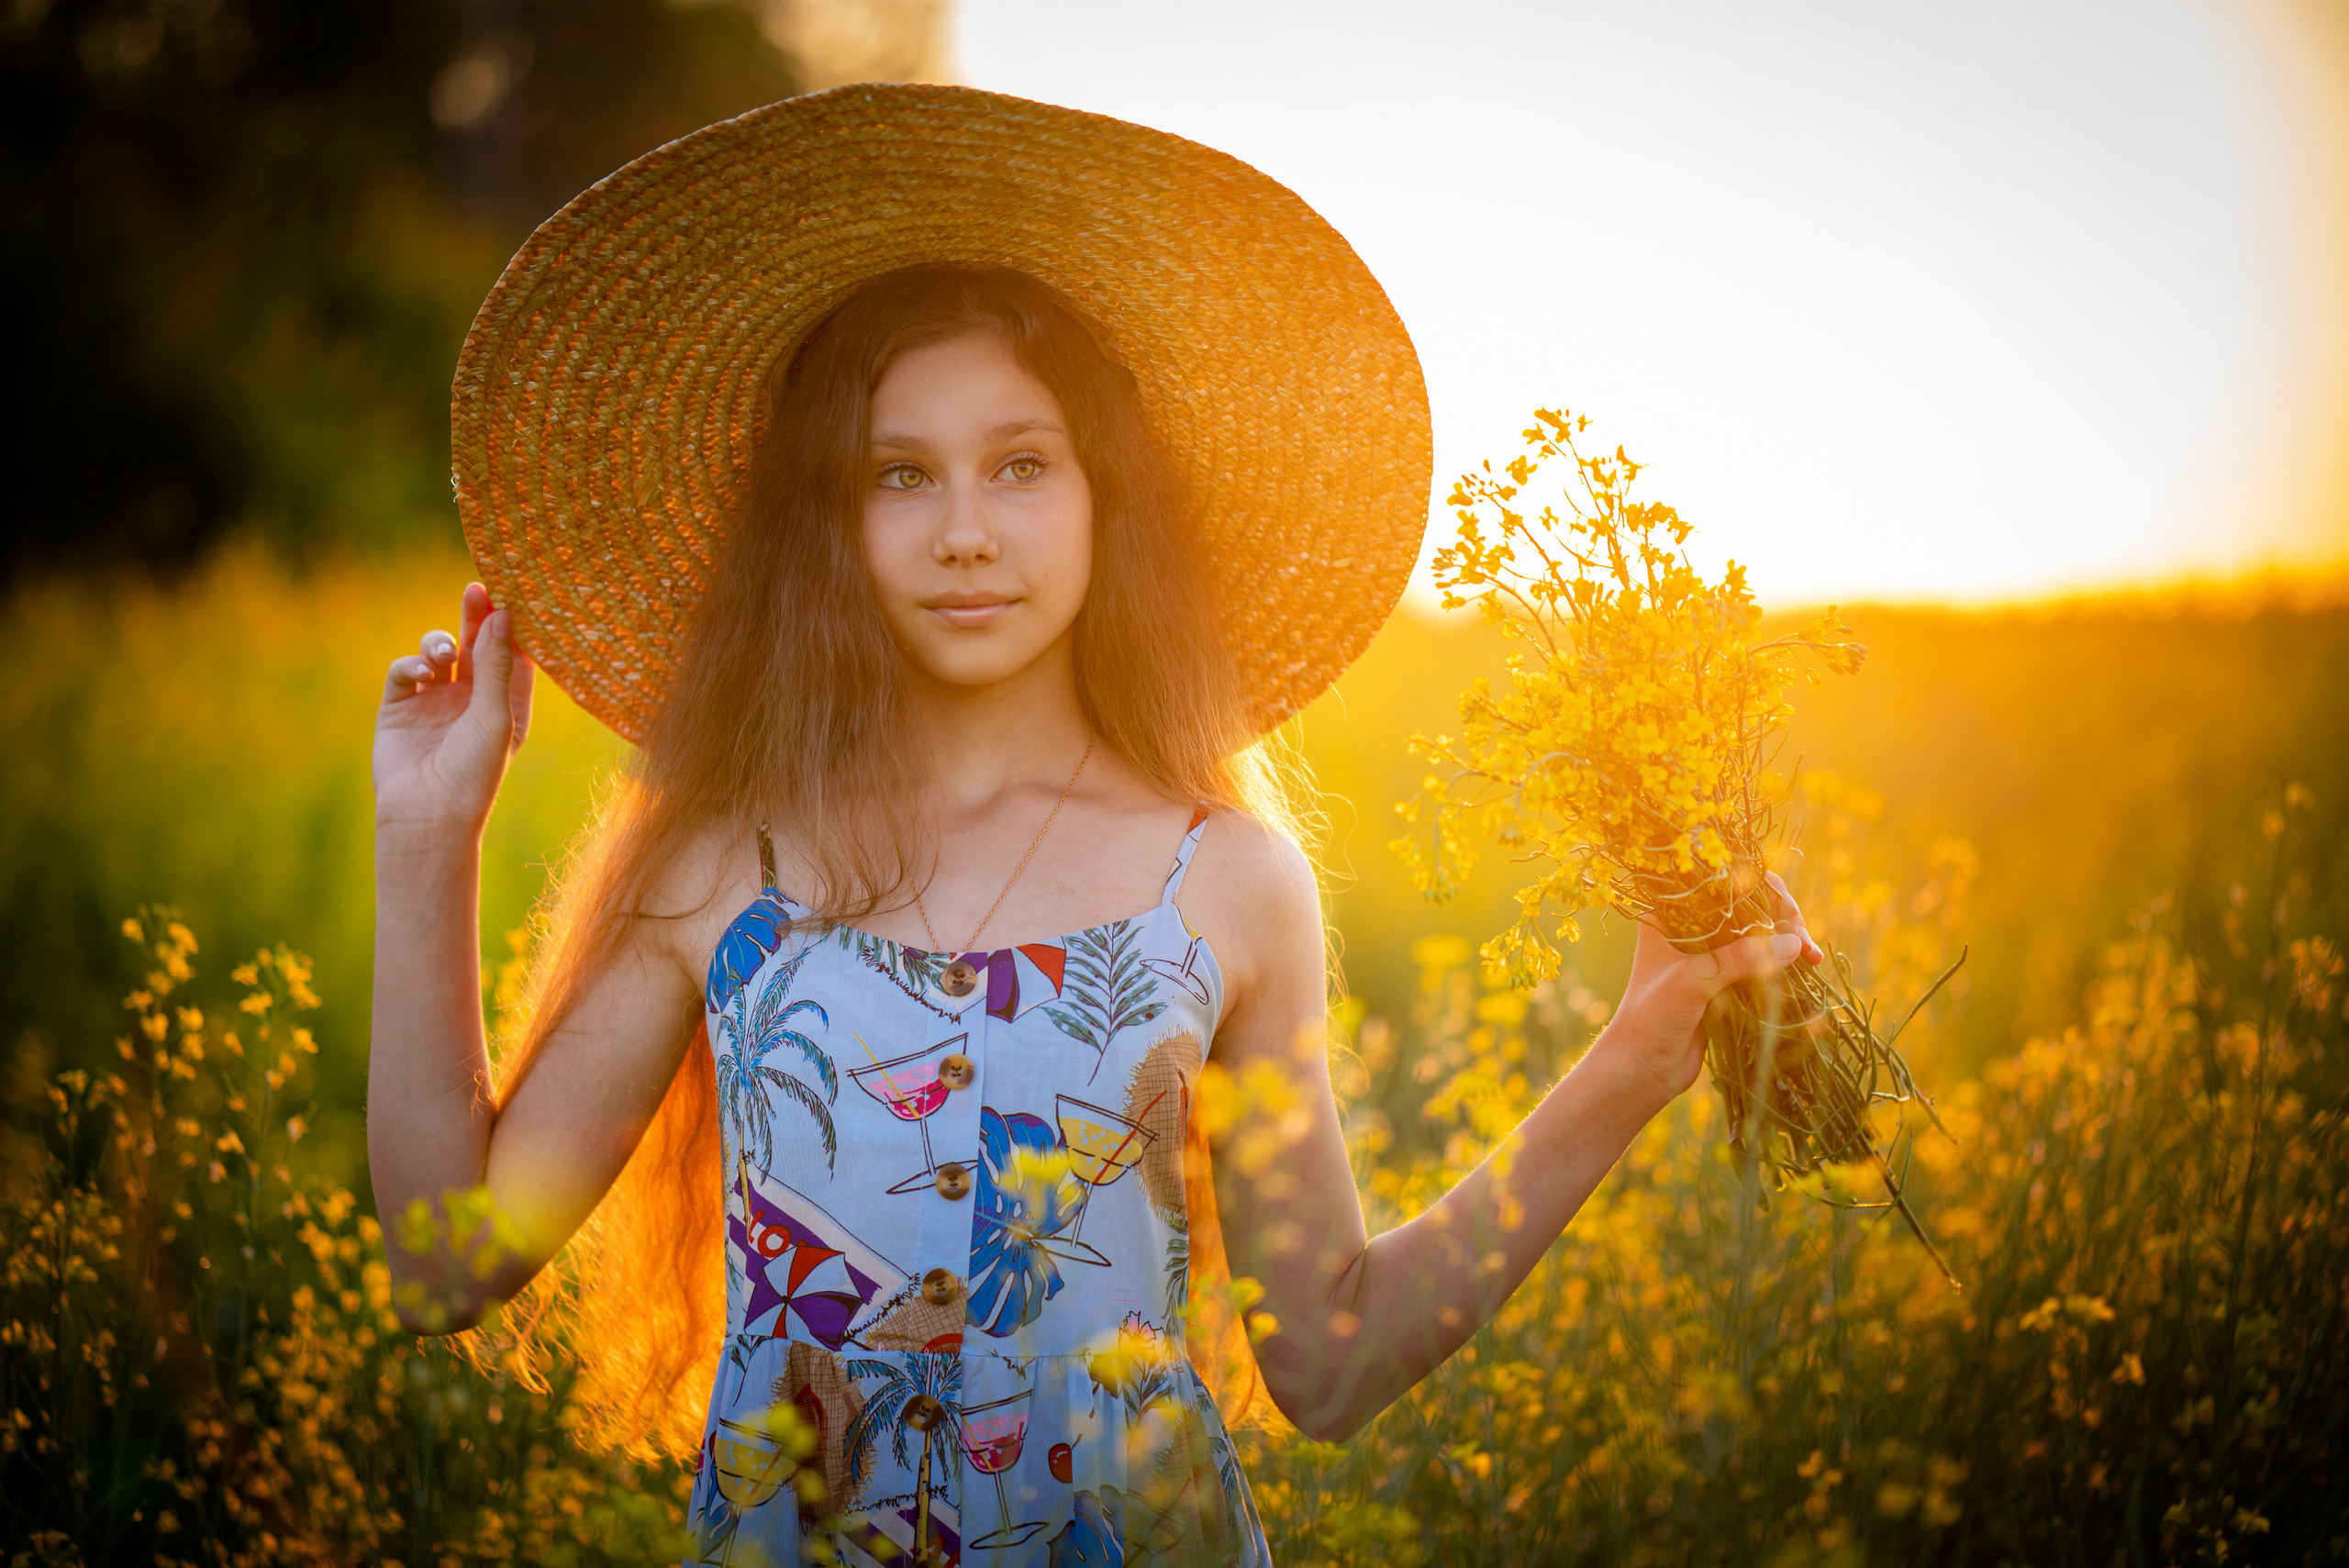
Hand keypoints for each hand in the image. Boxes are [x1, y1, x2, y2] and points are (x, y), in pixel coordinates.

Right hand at [373, 583, 534, 842]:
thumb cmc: (474, 772)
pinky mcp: (400, 707)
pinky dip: (412, 665)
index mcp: (506, 703)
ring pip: (437, 651)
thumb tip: (503, 613)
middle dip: (476, 617)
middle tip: (478, 589)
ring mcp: (434, 701)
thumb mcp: (494, 715)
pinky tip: (422, 675)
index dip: (512, 625)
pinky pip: (405, 671)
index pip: (512, 653)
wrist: (427, 815)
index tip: (514, 592)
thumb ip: (496, 664)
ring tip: (445, 655)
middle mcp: (472, 699)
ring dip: (440, 643)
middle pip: (476, 644)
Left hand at [1596, 872, 1823, 1110]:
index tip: (1786, 918)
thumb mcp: (1693, 981)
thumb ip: (1740, 959)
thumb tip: (1794, 945)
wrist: (1642, 1068)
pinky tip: (1806, 968)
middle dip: (1782, 919)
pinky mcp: (1725, 980)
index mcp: (1670, 914)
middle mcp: (1690, 927)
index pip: (1724, 884)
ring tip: (1812, 960)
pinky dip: (1784, 963)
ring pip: (1759, 933)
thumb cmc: (1653, 1018)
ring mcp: (1710, 954)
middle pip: (1748, 905)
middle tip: (1804, 946)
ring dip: (1788, 941)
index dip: (1761, 891)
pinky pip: (1762, 961)